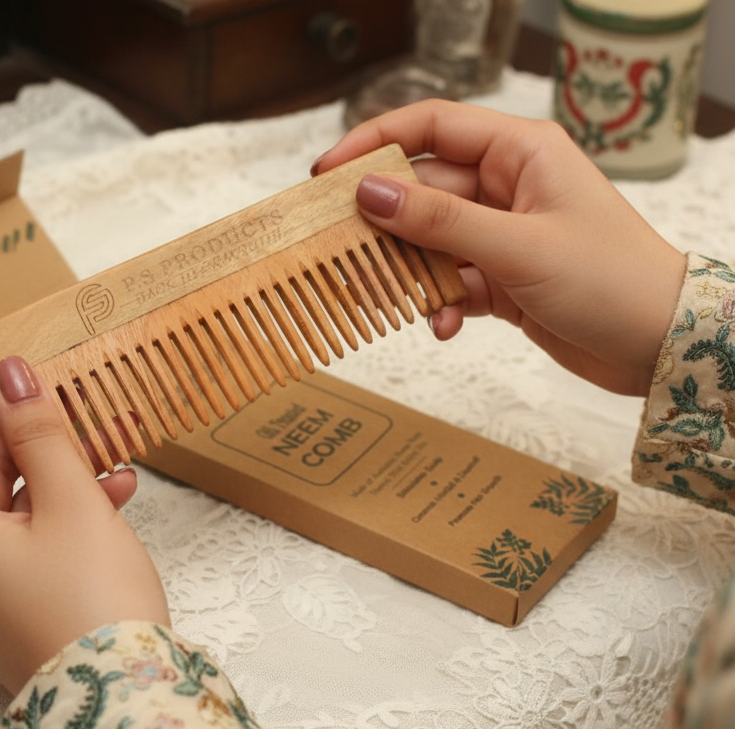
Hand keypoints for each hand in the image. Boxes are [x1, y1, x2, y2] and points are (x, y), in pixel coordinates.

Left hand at [0, 358, 170, 694]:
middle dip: (36, 434)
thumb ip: (41, 434)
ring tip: (114, 444)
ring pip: (15, 504)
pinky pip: (30, 537)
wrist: (122, 697)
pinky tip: (115, 493)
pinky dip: (67, 511)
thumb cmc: (91, 601)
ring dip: (62, 471)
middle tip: (79, 399)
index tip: (17, 362)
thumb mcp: (71, 502)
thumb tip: (15, 374)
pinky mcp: (12, 601)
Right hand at [312, 100, 686, 395]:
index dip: (375, 143)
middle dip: (385, 226)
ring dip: (411, 273)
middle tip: (342, 251)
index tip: (329, 174)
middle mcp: (507, 187)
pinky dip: (442, 303)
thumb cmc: (610, 279)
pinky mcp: (502, 277)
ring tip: (386, 299)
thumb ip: (441, 220)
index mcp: (519, 153)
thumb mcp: (518, 246)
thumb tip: (371, 192)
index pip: (432, 127)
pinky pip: (453, 281)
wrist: (657, 344)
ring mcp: (503, 234)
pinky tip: (444, 325)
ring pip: (432, 243)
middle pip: (423, 193)